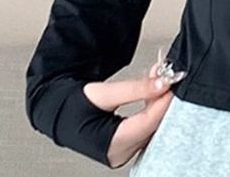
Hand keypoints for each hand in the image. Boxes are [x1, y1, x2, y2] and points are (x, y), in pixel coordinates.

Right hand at [83, 47, 186, 168]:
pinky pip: (146, 126)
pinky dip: (151, 107)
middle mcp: (119, 153)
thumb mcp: (103, 92)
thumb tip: (162, 84)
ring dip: (157, 101)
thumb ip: (134, 89)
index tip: (172, 83)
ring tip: (158, 78)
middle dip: (161, 99)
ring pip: (151, 125)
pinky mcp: (127, 144)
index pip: (146, 123)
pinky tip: (153, 91)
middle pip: (152, 125)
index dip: (162, 102)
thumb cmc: (72, 106)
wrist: (57, 111)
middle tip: (167, 76)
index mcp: (110, 144)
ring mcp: (124, 151)